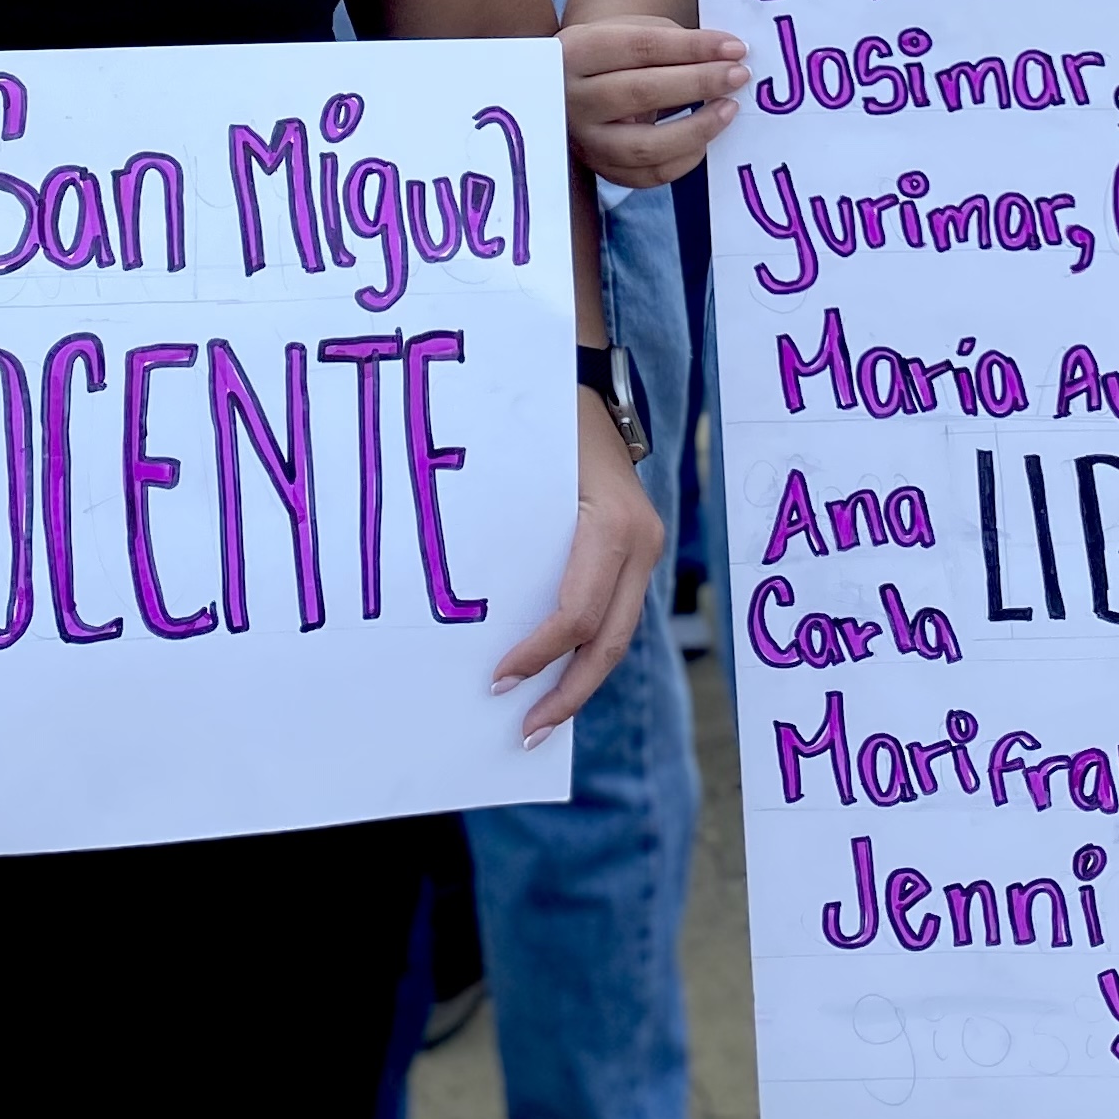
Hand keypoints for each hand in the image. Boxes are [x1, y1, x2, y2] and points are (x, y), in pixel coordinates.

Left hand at [490, 394, 664, 745]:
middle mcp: (642, 543)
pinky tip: (558, 677)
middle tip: (527, 733)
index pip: (578, 614)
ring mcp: (645, 549)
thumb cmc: (548, 424)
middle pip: (609, 641)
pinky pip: (615, 613)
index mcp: (614, 526)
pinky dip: (587, 651)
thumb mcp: (528, 475)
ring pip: (617, 635)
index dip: (538, 655)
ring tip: (541, 720)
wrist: (588, 385)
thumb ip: (513, 536)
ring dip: (580, 681)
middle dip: (567, 693)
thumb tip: (473, 612)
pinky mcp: (636, 552)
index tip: (495, 682)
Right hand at [563, 16, 746, 188]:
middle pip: (641, 92)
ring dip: (696, 128)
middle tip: (738, 75)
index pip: (641, 47)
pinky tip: (705, 139)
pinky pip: (647, 176)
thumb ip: (678, 43)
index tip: (734, 48)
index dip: (693, 47)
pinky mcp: (599, 168)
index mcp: (576, 50)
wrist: (577, 83)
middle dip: (699, 83)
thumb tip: (730, 57)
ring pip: (643, 146)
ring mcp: (584, 139)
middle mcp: (572, 98)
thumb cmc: (618, 51)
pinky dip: (683, 159)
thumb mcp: (635, 30)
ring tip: (728, 108)